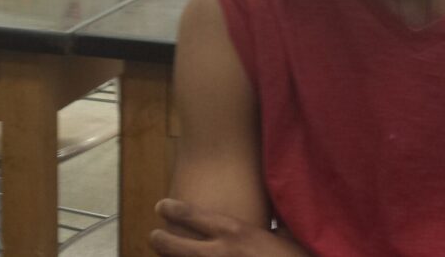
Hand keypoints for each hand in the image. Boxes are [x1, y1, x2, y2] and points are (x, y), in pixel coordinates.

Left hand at [149, 199, 308, 256]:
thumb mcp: (290, 234)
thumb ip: (275, 217)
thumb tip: (278, 193)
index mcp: (236, 233)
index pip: (191, 215)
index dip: (172, 209)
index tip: (161, 206)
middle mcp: (220, 254)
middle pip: (172, 245)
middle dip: (159, 240)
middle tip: (155, 236)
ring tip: (167, 254)